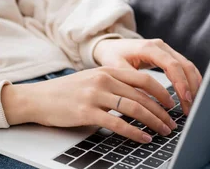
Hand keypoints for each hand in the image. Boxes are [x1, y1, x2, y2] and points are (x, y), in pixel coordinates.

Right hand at [2, 67, 176, 142]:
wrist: (37, 99)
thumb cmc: (64, 93)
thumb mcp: (90, 81)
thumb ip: (111, 85)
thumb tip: (137, 99)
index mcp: (106, 71)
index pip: (143, 79)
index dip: (162, 92)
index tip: (171, 105)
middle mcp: (103, 80)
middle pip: (142, 96)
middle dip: (162, 112)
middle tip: (172, 123)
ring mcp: (94, 96)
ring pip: (134, 109)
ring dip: (153, 122)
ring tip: (163, 131)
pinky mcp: (86, 112)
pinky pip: (117, 123)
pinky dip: (134, 132)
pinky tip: (143, 138)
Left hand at [93, 39, 202, 114]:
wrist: (111, 46)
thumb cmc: (112, 56)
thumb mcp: (118, 69)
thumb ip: (133, 82)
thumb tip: (148, 101)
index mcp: (148, 48)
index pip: (171, 65)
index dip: (180, 82)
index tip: (185, 98)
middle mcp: (161, 46)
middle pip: (184, 66)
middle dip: (190, 88)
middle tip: (190, 107)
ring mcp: (167, 50)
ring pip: (188, 66)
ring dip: (193, 86)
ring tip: (192, 105)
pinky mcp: (169, 56)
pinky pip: (185, 68)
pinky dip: (190, 81)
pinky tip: (191, 95)